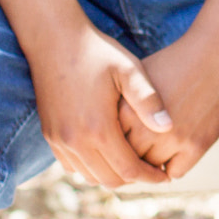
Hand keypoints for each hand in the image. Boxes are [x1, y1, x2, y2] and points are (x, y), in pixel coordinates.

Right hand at [29, 21, 171, 187]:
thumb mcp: (130, 70)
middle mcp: (75, 141)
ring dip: (111, 175)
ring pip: (89, 176)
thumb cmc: (97, 53)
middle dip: (133, 179)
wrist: (55, 39)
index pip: (129, 170)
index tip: (166, 176)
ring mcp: (59, 140)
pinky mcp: (50, 135)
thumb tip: (168, 127)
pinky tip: (107, 154)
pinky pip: (72, 165)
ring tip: (133, 163)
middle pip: (109, 179)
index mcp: (98, 129)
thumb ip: (149, 101)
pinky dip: (91, 167)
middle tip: (152, 171)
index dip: (150, 176)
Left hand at [118, 31, 218, 180]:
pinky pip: (175, 173)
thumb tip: (101, 133)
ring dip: (152, 165)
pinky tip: (175, 152)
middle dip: (131, 159)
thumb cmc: (174, 63)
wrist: (215, 53)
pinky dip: (173, 166)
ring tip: (155, 152)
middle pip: (128, 161)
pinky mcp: (197, 145)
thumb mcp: (137, 78)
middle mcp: (147, 128)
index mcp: (127, 111)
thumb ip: (118, 106)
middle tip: (136, 154)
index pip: (110, 146)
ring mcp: (173, 138)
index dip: (113, 146)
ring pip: (151, 170)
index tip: (118, 144)